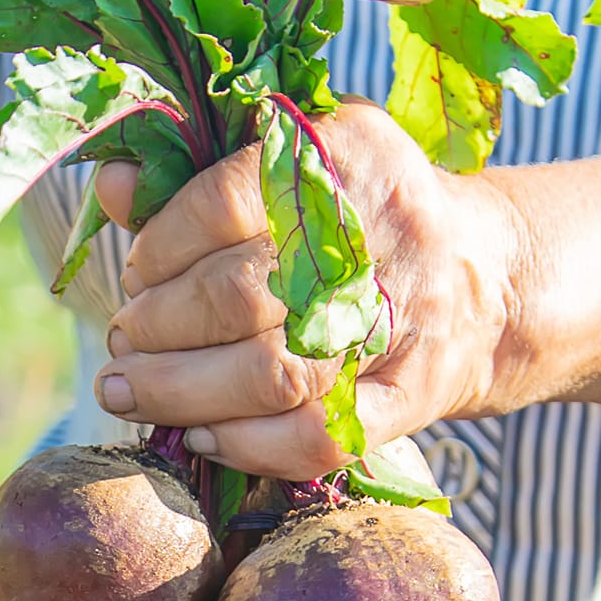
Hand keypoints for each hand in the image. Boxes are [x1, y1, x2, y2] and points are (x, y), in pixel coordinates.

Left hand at [90, 102, 522, 480]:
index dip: (159, 249)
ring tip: (131, 389)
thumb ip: (195, 174)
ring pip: (273, 374)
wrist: (487, 275)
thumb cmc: (355, 217)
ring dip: (181, 392)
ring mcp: (404, 321)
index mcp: (346, 155)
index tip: (137, 276)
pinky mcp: (415, 394)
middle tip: (123, 342)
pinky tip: (201, 433)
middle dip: (156, 329)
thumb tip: (114, 184)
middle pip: (237, 296)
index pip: (222, 202)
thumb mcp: (291, 166)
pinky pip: (319, 438)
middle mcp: (381, 235)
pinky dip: (247, 445)